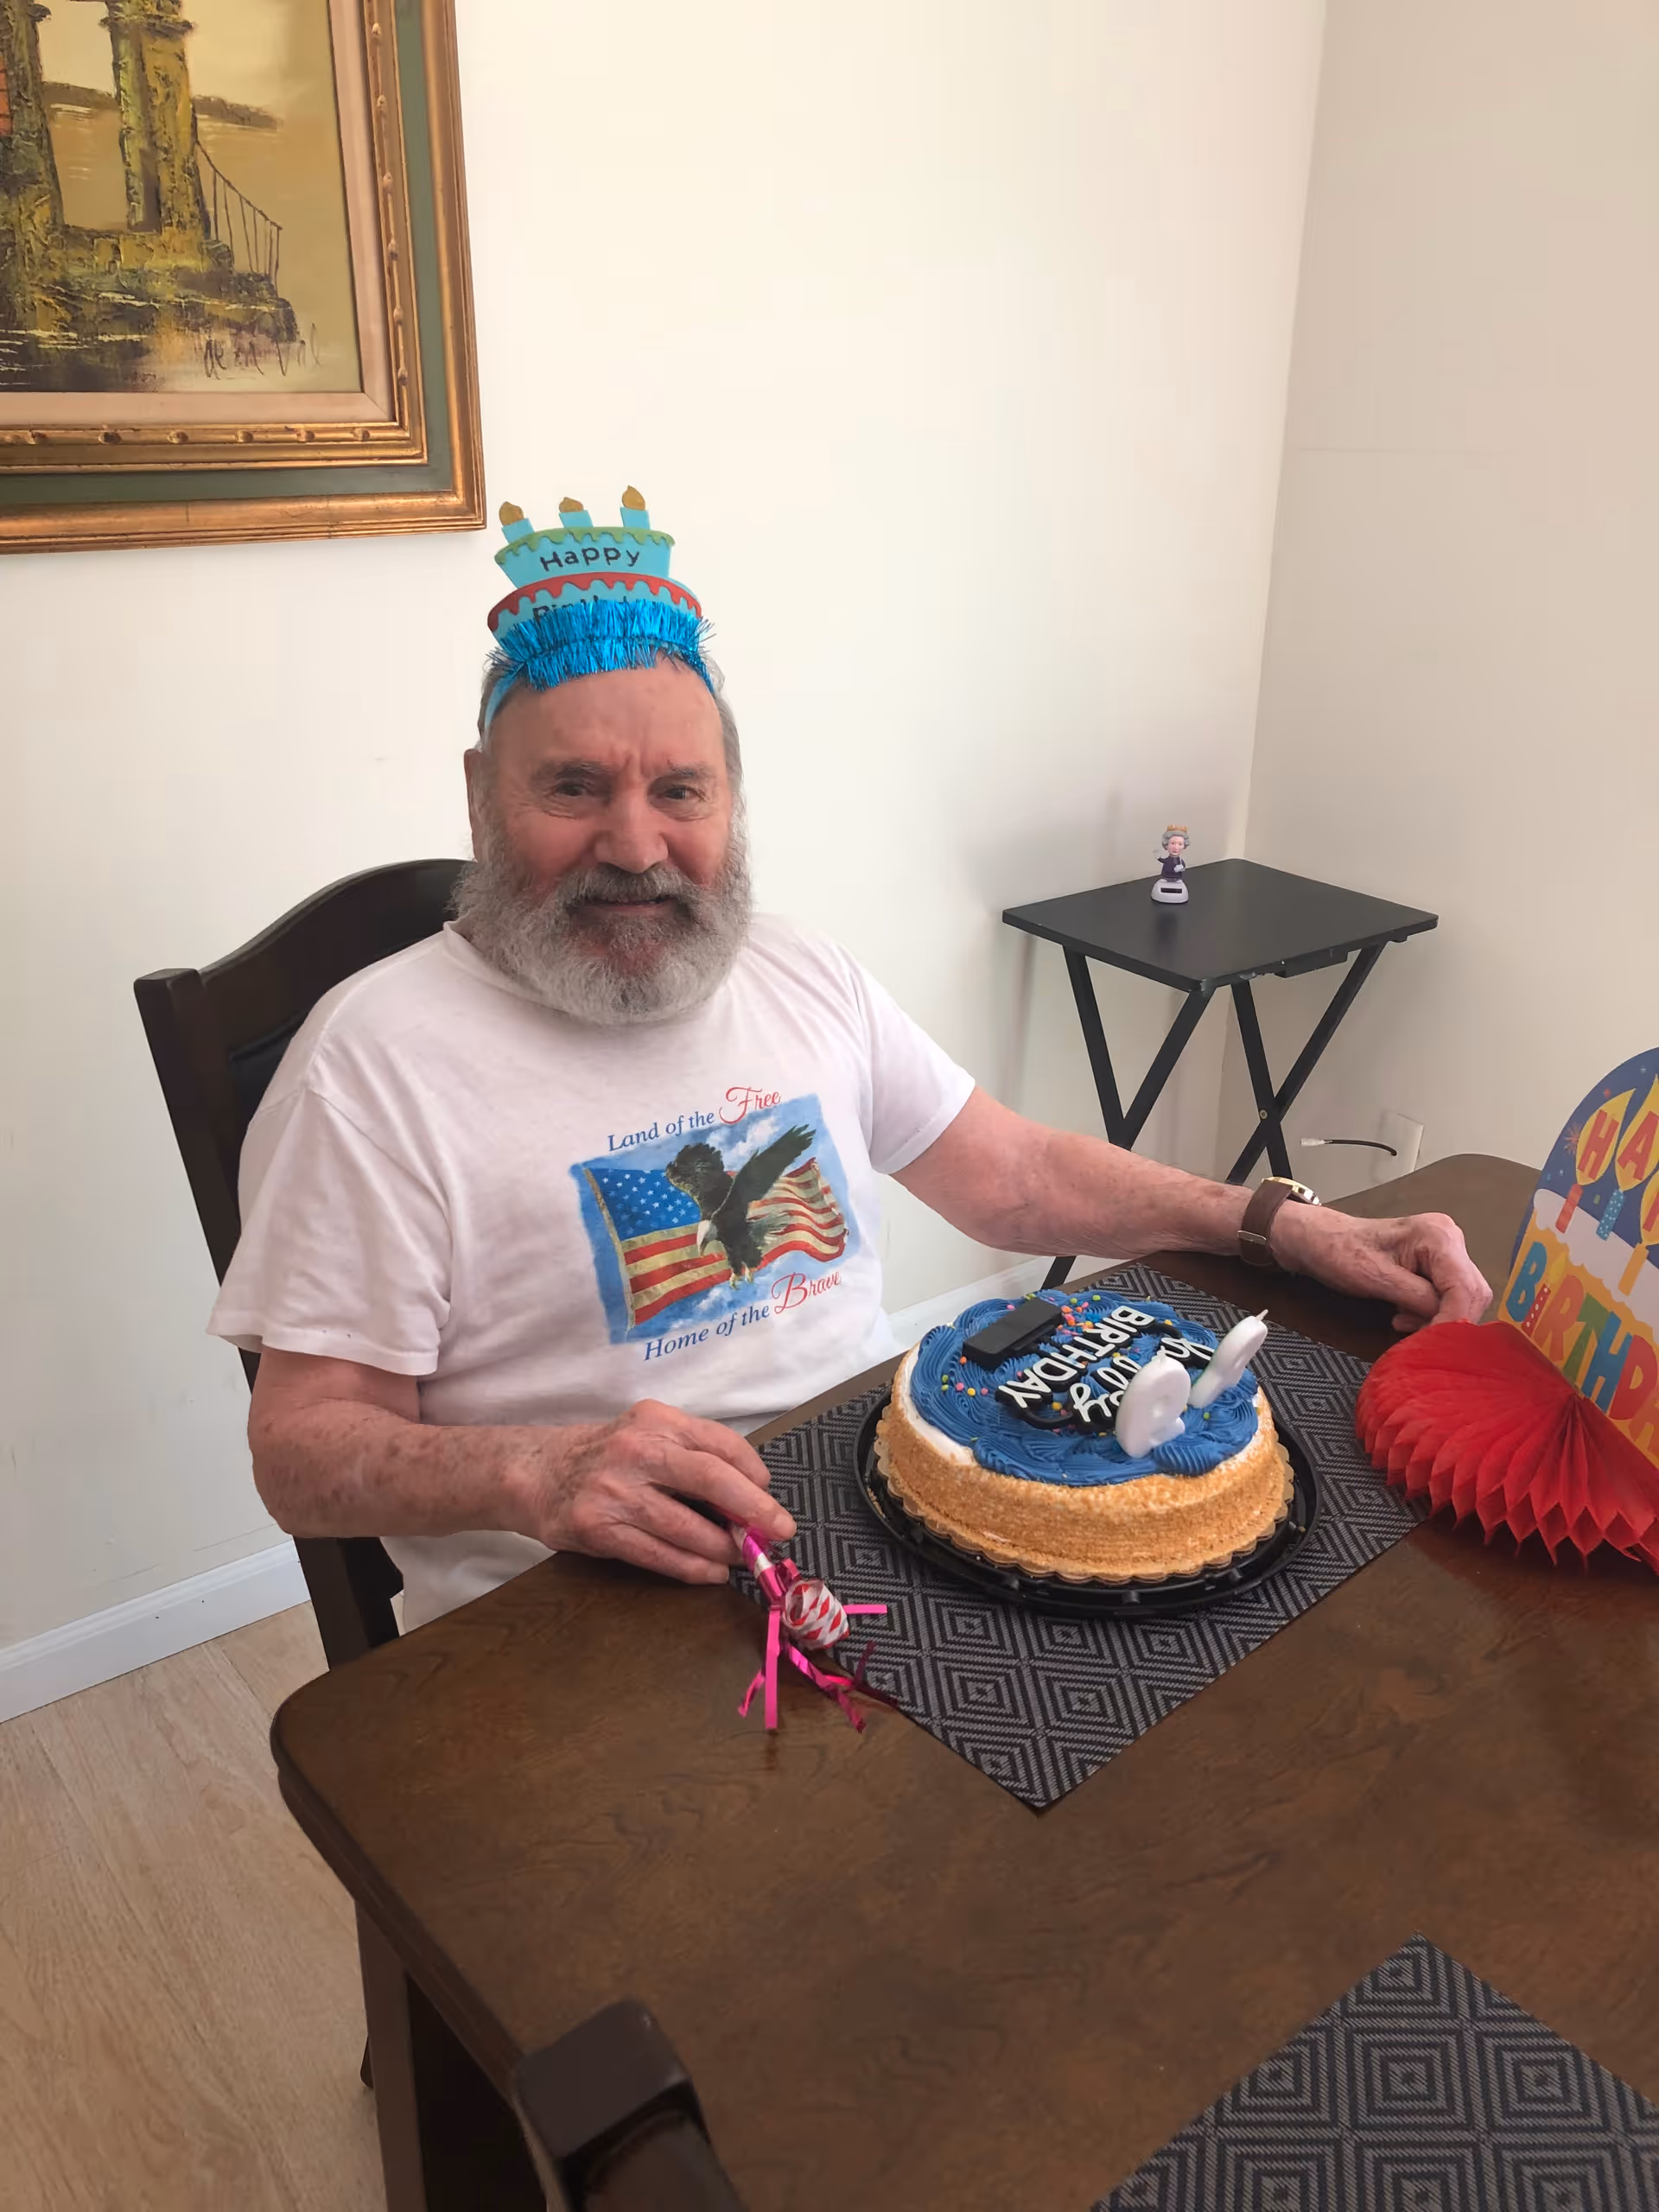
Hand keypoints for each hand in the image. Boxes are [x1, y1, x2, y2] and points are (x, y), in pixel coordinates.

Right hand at [512, 1398, 795, 1584]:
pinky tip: (711, 1573)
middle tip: (780, 1530)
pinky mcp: (599, 1529)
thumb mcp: (648, 1434)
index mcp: (656, 1421)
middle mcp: (636, 1451)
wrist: (536, 1472)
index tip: (769, 1494)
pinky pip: (657, 1555)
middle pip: (710, 1479)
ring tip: (743, 1558)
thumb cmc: (606, 1455)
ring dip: (723, 1548)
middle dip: (753, 1509)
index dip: (753, 1472)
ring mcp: (615, 1491)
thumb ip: (692, 1454)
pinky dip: (691, 1568)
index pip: (719, 1443)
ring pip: (686, 1526)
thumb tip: (750, 1494)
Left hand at [1270, 1205, 1491, 1331]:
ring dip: (1437, 1318)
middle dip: (1447, 1320)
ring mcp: (1448, 1250)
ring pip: (1464, 1298)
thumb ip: (1417, 1299)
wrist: (1322, 1239)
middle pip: (1472, 1293)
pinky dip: (1431, 1312)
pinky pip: (1449, 1295)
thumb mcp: (1376, 1279)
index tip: (1432, 1343)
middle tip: (1413, 1334)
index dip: (1453, 1320)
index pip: (1465, 1288)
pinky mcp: (1439, 1264)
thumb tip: (1447, 1324)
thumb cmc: (1341, 1252)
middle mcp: (1451, 1238)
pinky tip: (1405, 1314)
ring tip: (1402, 1320)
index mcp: (1438, 1235)